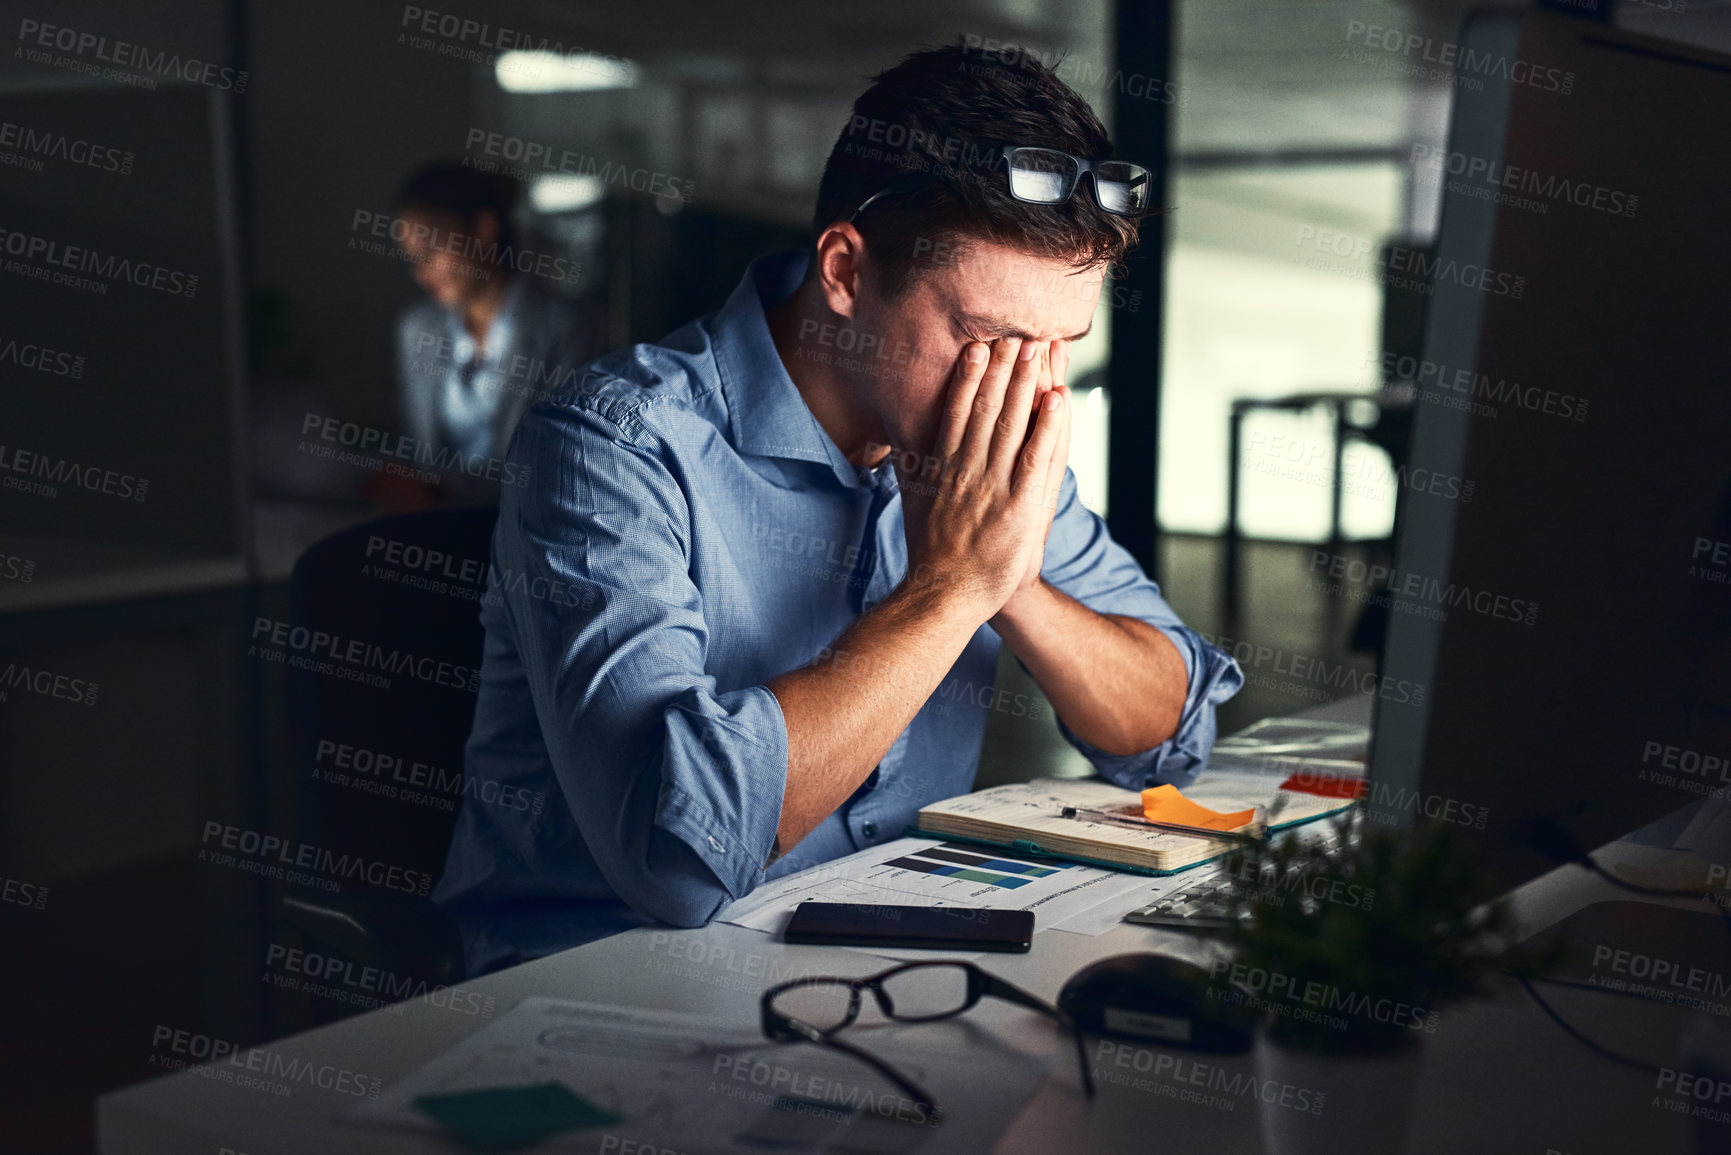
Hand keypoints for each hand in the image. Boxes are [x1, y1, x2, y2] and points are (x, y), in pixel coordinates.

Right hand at [895, 336, 1066, 620]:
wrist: (944, 597)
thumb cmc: (931, 554)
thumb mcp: (911, 503)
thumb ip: (908, 470)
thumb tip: (888, 444)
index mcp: (941, 468)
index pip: (957, 412)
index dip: (969, 377)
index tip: (978, 346)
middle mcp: (966, 471)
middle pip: (987, 408)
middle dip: (1003, 368)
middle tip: (1017, 332)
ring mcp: (993, 487)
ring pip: (1012, 424)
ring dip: (1026, 383)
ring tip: (1037, 348)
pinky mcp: (1019, 507)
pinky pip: (1036, 458)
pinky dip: (1048, 426)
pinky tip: (1056, 398)